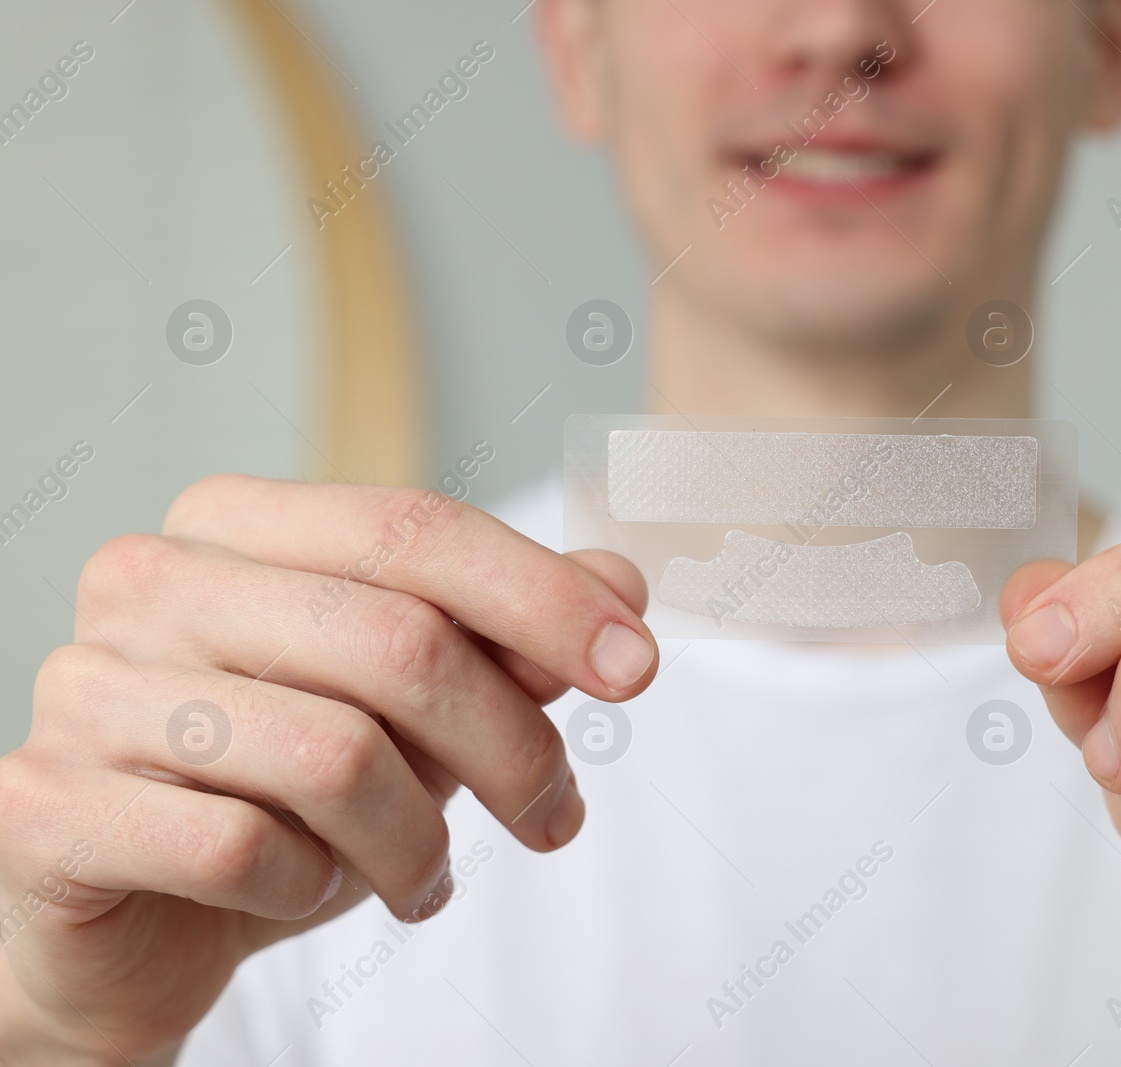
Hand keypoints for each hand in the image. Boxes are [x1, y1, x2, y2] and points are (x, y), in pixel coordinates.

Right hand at [0, 476, 657, 1064]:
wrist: (131, 927)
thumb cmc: (282, 794)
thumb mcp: (418, 714)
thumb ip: (510, 641)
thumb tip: (621, 586)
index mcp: (237, 524)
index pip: (417, 528)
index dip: (545, 598)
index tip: (639, 670)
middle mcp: (150, 579)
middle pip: (395, 641)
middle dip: (511, 746)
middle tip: (555, 818)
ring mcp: (83, 687)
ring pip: (334, 755)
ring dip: (417, 840)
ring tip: (426, 875)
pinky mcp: (42, 805)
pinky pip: (239, 849)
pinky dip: (309, 889)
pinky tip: (311, 895)